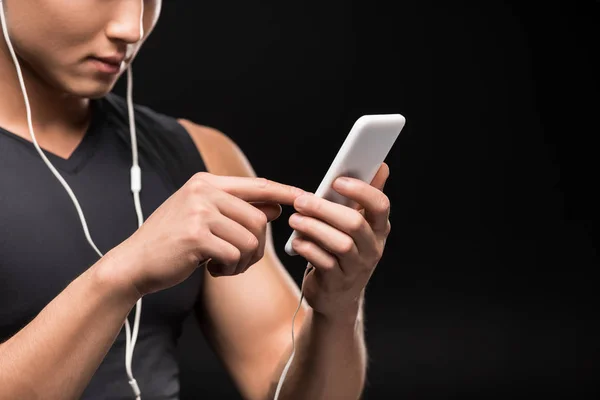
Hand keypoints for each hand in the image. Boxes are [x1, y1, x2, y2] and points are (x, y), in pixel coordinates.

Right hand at [106, 172, 304, 296]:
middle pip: (259, 218)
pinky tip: (212, 269)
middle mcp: (203, 191)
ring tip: (223, 265)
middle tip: (240, 260)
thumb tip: (278, 208)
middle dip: (258, 246)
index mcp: (206, 182)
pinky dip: (230, 269)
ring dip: (243, 260)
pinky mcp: (196, 235)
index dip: (284, 192)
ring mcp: (199, 211)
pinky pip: (235, 254)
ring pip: (250, 238)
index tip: (306, 198)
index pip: (257, 185)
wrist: (134, 263)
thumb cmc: (172, 242)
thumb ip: (237, 210)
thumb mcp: (204, 218)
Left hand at [288, 163, 390, 319]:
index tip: (337, 182)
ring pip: (340, 244)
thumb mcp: (357, 226)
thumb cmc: (343, 253)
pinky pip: (324, 262)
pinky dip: (308, 249)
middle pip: (354, 223)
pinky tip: (297, 242)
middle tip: (301, 201)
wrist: (336, 297)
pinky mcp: (337, 282)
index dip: (360, 191)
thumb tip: (381, 166)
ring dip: (313, 228)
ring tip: (295, 220)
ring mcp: (357, 268)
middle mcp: (372, 248)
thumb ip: (364, 198)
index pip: (380, 206)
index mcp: (379, 229)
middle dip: (325, 209)